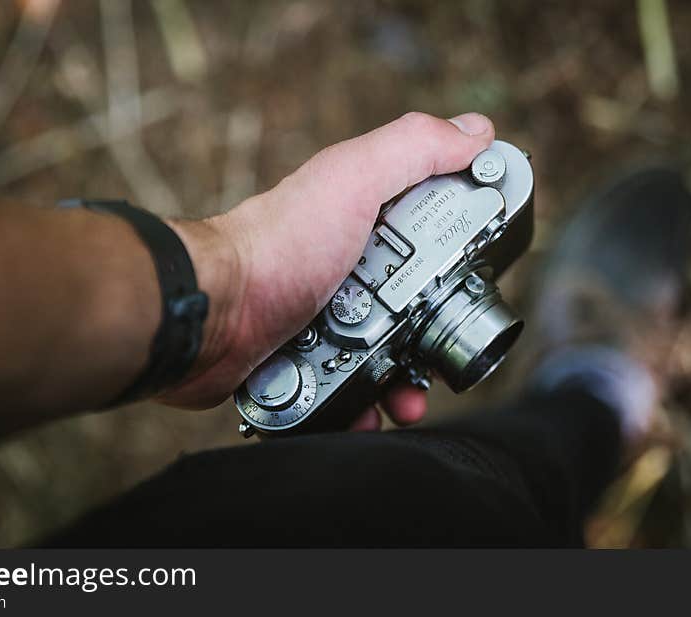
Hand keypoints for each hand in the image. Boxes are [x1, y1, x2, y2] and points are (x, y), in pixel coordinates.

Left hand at [164, 111, 494, 428]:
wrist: (210, 313)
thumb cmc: (274, 246)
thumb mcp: (351, 179)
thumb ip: (412, 149)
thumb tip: (476, 132)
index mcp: (366, 222)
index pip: (436, 234)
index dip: (463, 259)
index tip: (480, 282)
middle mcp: (348, 268)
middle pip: (417, 306)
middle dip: (437, 337)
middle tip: (443, 356)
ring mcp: (327, 317)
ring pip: (387, 356)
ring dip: (406, 381)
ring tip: (407, 397)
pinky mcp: (306, 361)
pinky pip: (350, 389)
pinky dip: (365, 405)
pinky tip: (370, 411)